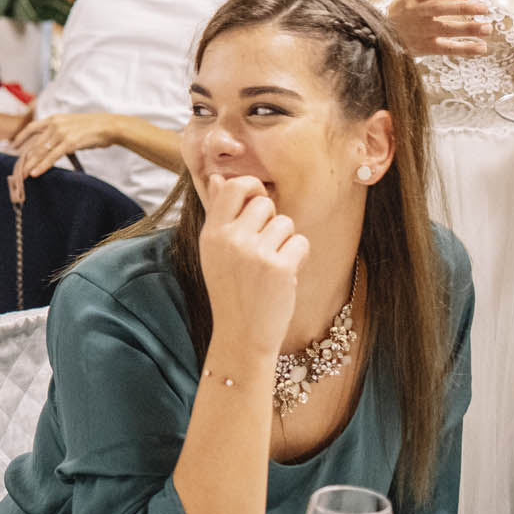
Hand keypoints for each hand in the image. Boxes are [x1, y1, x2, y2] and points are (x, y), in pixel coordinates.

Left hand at [9, 112, 121, 202]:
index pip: (32, 127)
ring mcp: (61, 132)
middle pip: (35, 143)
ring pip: (41, 151)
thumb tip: (51, 145)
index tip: (13, 146)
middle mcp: (55, 124)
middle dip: (26, 158)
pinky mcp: (69, 142)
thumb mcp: (71, 124)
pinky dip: (43, 166)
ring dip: (31, 164)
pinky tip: (36, 173)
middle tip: (18, 169)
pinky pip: (52, 156)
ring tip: (24, 174)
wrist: (109, 126)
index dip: (21, 137)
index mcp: (54, 118)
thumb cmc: (93, 128)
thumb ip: (59, 131)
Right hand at [196, 172, 307, 357]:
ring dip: (286, 241)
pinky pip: (300, 242)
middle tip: (265, 245)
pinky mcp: (280, 267)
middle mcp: (231, 238)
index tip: (257, 202)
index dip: (252, 187)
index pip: (234, 187)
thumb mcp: (214, 252)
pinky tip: (285, 274)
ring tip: (273, 263)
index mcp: (212, 232)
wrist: (241, 334)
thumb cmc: (229, 291)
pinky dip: (298, 257)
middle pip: (265, 203)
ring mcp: (255, 252)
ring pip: (286, 223)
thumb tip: (219, 178)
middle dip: (271, 220)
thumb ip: (218, 214)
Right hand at [386, 0, 489, 57]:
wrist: (388, 31)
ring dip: (467, 29)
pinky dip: (464, 49)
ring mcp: (420, 29)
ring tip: (488, 28)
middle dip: (463, 8)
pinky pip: (446, 48)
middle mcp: (417, 10)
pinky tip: (481, 47)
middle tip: (485, 8)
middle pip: (439, 7)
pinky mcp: (425, 47)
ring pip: (444, 29)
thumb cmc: (418, 8)